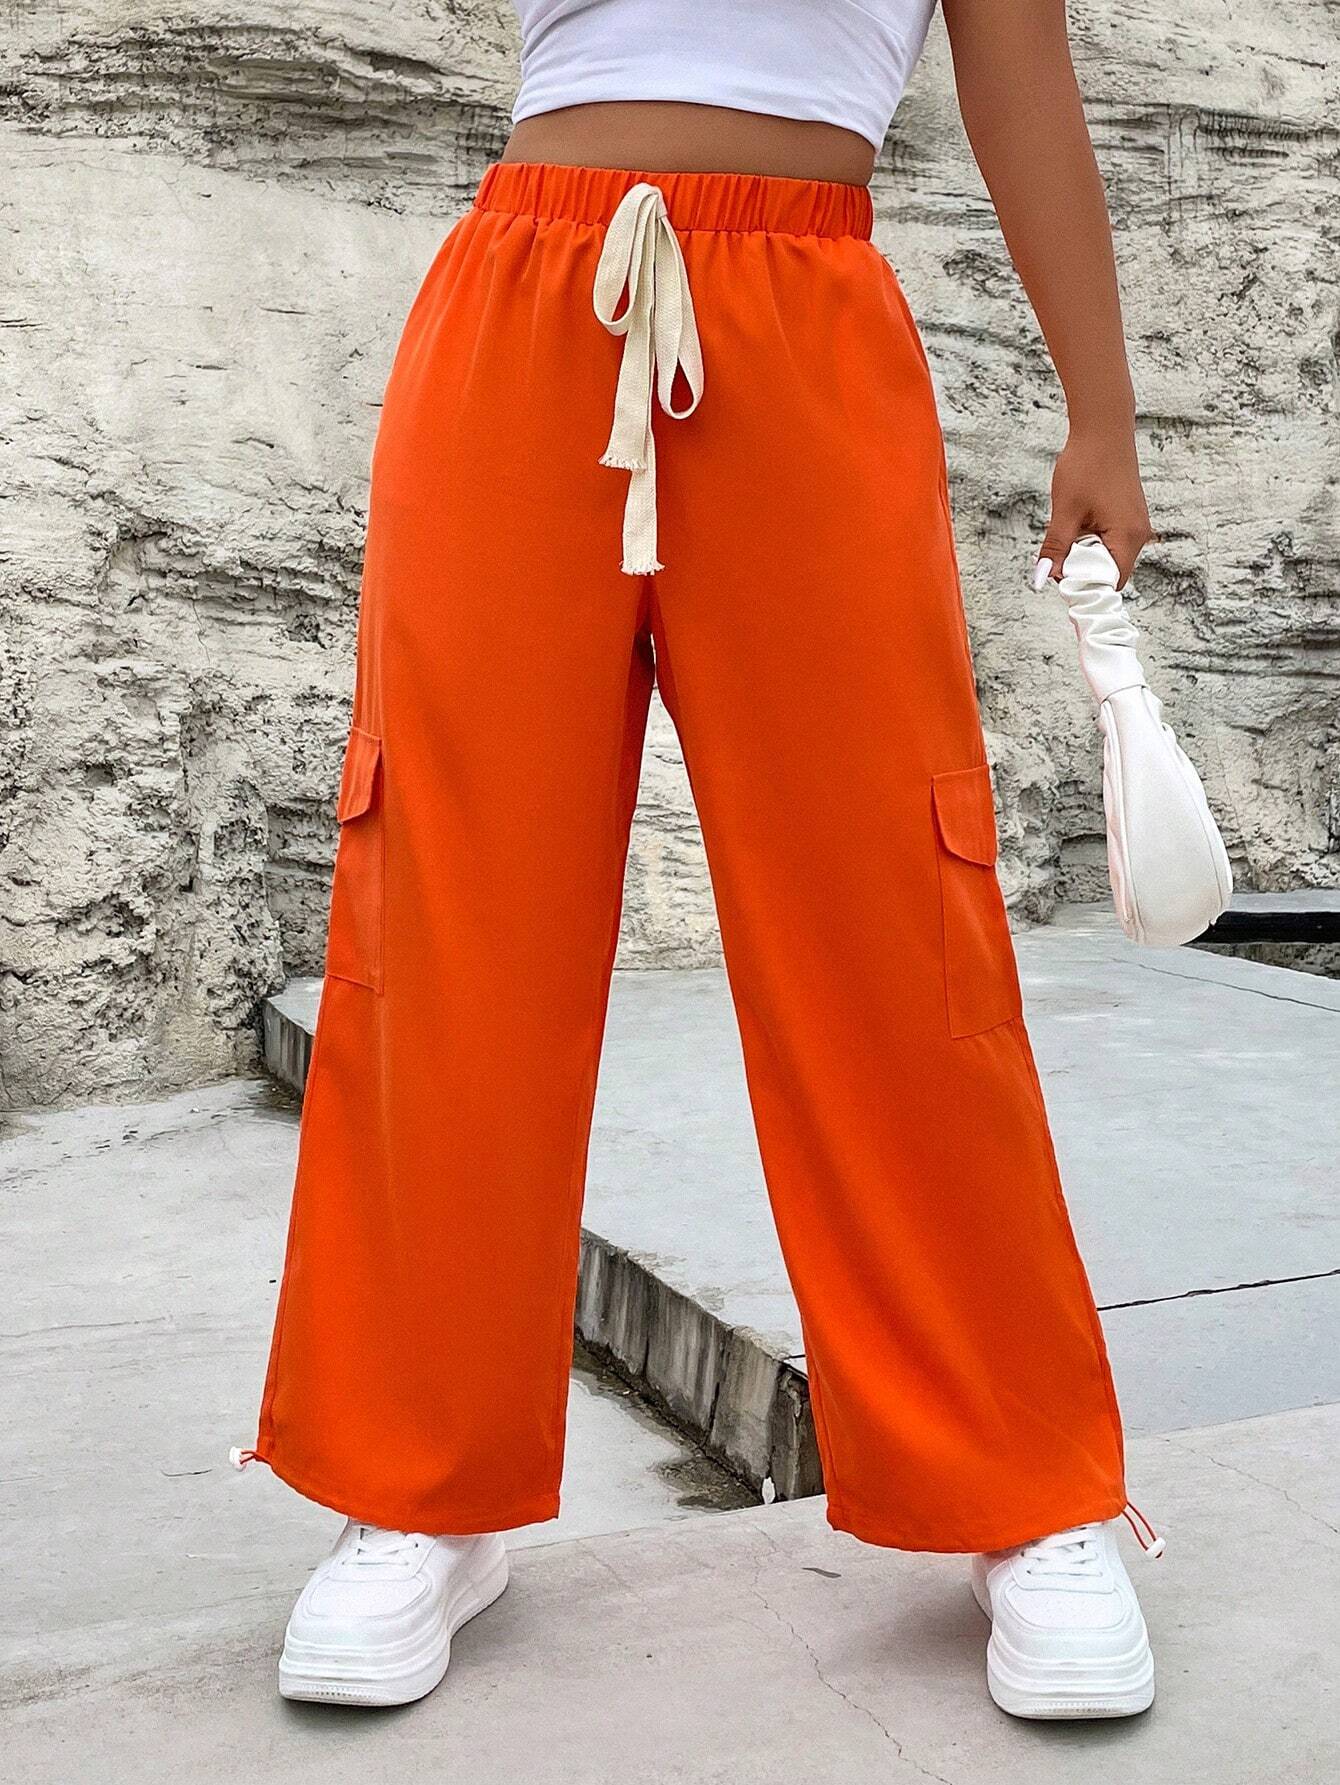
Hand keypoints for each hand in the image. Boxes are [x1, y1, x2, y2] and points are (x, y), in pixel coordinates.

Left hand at [1031, 424, 1152, 589]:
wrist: (1103, 429)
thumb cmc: (1087, 465)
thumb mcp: (1065, 512)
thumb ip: (1055, 549)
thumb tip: (1042, 579)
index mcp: (1128, 538)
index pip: (1110, 583)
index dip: (1085, 588)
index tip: (1061, 584)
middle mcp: (1139, 535)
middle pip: (1109, 573)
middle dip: (1083, 571)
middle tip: (1058, 557)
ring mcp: (1136, 525)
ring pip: (1108, 556)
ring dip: (1086, 554)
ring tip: (1069, 532)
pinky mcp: (1129, 516)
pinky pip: (1111, 541)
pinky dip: (1092, 541)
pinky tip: (1078, 523)